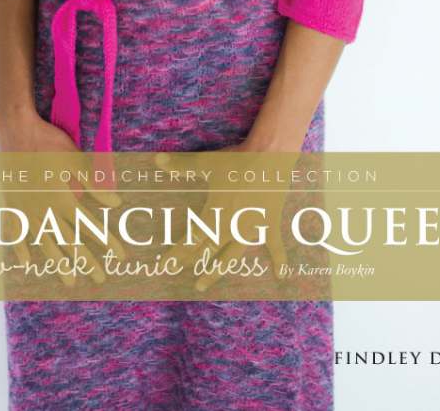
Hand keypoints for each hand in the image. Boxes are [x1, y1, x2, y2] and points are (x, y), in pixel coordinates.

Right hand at [0, 108, 125, 291]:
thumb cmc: (48, 142)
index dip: (107, 242)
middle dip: (87, 261)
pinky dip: (21, 249)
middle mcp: (44, 210)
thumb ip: (94, 184)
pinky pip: (16, 232)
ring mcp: (25, 210)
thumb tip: (116, 203)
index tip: (120, 255)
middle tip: (100, 279)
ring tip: (70, 281)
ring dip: (59, 263)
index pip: (90, 227)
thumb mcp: (75, 160)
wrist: (15, 130)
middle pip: (69, 242)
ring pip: (45, 243)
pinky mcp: (12, 205)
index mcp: (63, 199)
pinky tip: (27, 263)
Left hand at [155, 142, 290, 294]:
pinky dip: (279, 260)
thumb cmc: (238, 160)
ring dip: (217, 271)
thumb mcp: (206, 163)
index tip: (164, 267)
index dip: (176, 253)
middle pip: (207, 251)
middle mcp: (230, 227)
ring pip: (232, 256)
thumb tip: (158, 160)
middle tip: (181, 277)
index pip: (191, 240)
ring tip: (204, 284)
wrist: (270, 156)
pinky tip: (281, 276)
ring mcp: (250, 229)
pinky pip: (274, 246)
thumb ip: (181, 165)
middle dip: (193, 264)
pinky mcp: (269, 224)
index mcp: (214, 215)